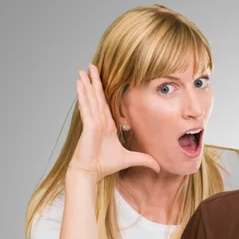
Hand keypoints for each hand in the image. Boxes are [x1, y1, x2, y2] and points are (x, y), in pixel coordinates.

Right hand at [69, 64, 159, 180]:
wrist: (91, 173)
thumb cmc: (105, 165)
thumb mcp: (130, 160)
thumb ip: (144, 160)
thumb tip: (159, 167)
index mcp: (107, 125)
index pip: (106, 103)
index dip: (104, 90)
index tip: (103, 78)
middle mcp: (99, 120)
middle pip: (98, 96)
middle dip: (95, 81)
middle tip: (93, 65)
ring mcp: (93, 121)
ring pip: (91, 98)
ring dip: (87, 83)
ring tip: (83, 70)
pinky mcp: (89, 125)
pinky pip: (86, 106)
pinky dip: (83, 94)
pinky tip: (80, 82)